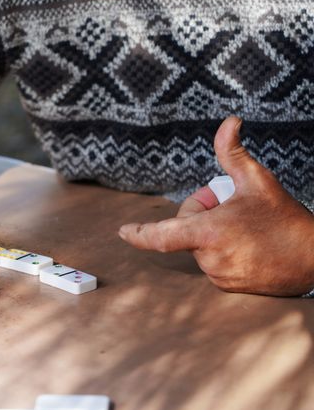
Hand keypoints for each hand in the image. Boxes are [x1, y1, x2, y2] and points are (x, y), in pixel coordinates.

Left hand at [118, 116, 313, 295]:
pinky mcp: (231, 288)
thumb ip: (232, 151)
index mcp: (209, 234)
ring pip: (202, 247)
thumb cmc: (285, 218)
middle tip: (231, 204)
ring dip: (213, 233)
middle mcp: (211, 260)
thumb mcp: (257, 180)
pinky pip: (215, 263)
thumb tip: (229, 121)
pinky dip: (223, 250)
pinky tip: (248, 243)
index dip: (140, 233)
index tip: (123, 231)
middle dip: (203, 214)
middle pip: (188, 231)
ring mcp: (221, 277)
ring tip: (244, 226)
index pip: (162, 236)